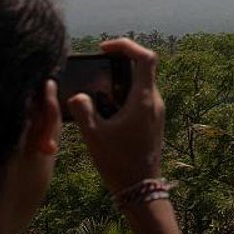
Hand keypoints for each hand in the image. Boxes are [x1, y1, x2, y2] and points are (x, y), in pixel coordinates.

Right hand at [67, 38, 164, 192]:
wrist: (140, 188)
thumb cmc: (119, 162)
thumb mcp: (94, 135)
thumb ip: (83, 110)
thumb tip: (77, 96)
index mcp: (144, 99)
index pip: (145, 57)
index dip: (126, 45)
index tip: (105, 49)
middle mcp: (155, 102)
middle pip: (142, 68)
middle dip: (119, 63)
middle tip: (97, 68)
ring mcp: (156, 112)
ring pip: (140, 84)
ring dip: (119, 82)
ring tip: (97, 91)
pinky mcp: (152, 122)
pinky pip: (140, 99)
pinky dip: (123, 96)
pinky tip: (105, 110)